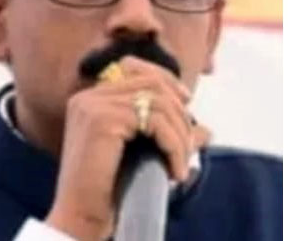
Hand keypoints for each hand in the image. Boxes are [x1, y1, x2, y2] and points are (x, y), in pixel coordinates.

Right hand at [44, 56, 210, 240]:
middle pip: (151, 83)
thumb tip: (206, 131)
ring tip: (181, 165)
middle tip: (188, 148)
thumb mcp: (141, 155)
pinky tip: (175, 171)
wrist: (81, 219)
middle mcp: (88, 97)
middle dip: (179, 113)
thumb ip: (168, 135)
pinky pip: (155, 121)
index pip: (135, 69)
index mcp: (90, 100)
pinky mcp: (102, 120)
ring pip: (158, 102)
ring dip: (180, 135)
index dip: (167, 81)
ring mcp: (93, 105)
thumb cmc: (107, 192)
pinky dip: (174, 146)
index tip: (188, 103)